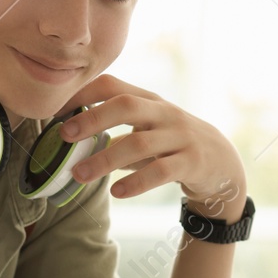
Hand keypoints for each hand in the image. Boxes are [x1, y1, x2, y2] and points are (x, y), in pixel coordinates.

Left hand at [54, 74, 246, 217]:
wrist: (223, 163)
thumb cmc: (172, 144)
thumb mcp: (147, 129)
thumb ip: (115, 131)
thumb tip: (71, 138)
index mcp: (148, 100)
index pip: (113, 86)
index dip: (82, 94)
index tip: (55, 111)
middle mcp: (164, 113)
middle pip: (126, 106)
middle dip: (92, 119)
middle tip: (63, 136)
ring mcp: (180, 136)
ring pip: (139, 143)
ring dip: (105, 160)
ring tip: (79, 175)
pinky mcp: (192, 162)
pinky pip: (160, 171)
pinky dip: (136, 182)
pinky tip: (116, 192)